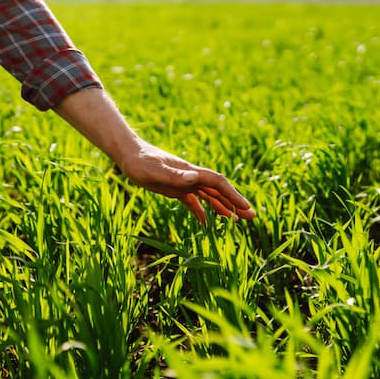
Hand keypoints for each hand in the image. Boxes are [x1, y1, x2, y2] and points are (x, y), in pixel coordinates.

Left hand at [118, 140, 255, 224]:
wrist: (128, 155)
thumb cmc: (139, 161)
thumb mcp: (155, 170)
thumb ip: (175, 175)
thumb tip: (195, 178)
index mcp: (190, 172)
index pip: (217, 183)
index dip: (232, 195)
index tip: (244, 207)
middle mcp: (191, 177)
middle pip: (218, 190)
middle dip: (235, 203)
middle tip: (251, 217)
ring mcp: (184, 183)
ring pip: (209, 196)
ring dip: (223, 207)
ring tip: (237, 221)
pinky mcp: (175, 189)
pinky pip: (193, 202)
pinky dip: (202, 212)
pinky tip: (207, 224)